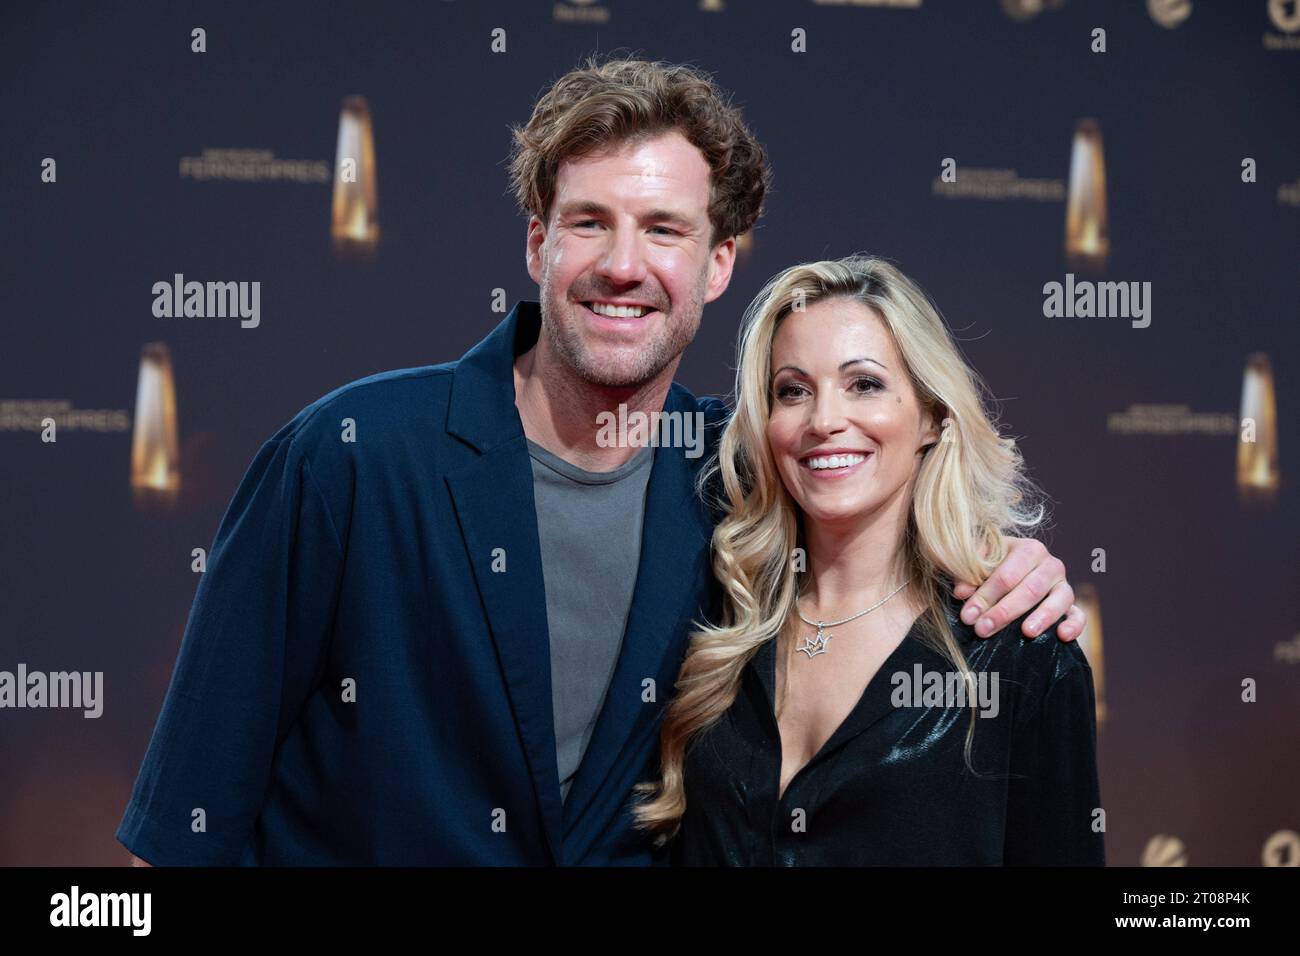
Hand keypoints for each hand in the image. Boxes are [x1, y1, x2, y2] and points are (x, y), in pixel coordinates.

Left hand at [952, 537, 1085, 640]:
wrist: (1011, 570)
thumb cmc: (991, 566)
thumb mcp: (977, 564)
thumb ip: (967, 574)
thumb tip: (962, 593)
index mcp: (1028, 549)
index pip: (1007, 575)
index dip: (986, 595)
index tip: (968, 616)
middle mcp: (1050, 565)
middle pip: (1030, 589)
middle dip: (1005, 611)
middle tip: (983, 629)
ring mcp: (1063, 585)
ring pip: (1059, 599)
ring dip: (1042, 617)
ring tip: (1027, 633)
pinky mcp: (1072, 606)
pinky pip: (1079, 615)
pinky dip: (1074, 625)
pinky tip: (1062, 636)